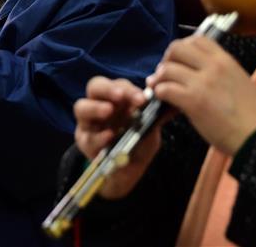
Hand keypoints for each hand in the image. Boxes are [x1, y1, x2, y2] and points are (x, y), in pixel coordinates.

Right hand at [74, 77, 162, 199]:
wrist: (128, 171)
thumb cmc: (137, 142)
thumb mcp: (150, 128)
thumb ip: (158, 116)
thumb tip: (174, 105)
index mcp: (116, 98)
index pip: (118, 85)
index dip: (129, 89)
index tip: (142, 98)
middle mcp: (100, 105)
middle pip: (95, 86)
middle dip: (107, 89)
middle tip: (120, 96)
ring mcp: (89, 123)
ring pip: (81, 107)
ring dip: (95, 107)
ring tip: (108, 111)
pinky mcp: (84, 142)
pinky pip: (87, 137)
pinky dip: (98, 136)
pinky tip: (109, 137)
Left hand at [148, 36, 255, 155]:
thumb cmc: (252, 114)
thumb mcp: (240, 80)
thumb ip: (220, 71)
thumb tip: (198, 71)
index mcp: (225, 60)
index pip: (197, 39)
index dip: (183, 46)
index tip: (179, 58)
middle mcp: (213, 67)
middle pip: (177, 48)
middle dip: (167, 59)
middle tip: (165, 72)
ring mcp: (202, 83)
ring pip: (167, 69)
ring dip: (159, 78)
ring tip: (159, 86)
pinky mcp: (192, 101)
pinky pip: (165, 89)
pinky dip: (159, 92)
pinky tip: (162, 98)